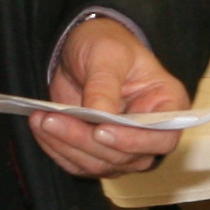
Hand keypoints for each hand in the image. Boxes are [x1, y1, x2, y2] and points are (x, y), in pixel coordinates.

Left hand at [36, 13, 187, 178]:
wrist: (84, 50)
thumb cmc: (108, 45)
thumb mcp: (107, 54)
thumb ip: (104, 86)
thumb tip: (99, 116)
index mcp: (168, 105)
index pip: (162, 137)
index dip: (134, 141)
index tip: (101, 131)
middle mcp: (150, 133)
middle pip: (125, 156)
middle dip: (86, 141)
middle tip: (54, 120)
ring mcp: (123, 146)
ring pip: (99, 164)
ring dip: (67, 146)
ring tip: (42, 120)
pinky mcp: (97, 152)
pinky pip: (78, 163)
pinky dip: (57, 149)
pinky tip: (41, 128)